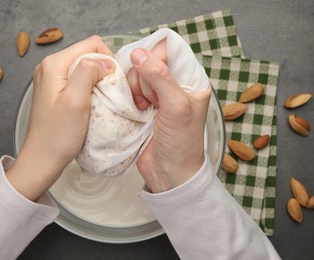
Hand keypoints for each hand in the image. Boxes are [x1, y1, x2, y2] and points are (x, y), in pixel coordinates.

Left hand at [6, 36, 114, 200]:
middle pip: (87, 55)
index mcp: (54, 64)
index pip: (91, 44)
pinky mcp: (55, 91)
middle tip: (108, 94)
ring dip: (97, 81)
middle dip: (102, 70)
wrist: (42, 159)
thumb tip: (105, 61)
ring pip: (84, 68)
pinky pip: (78, 81)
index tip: (111, 83)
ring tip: (101, 100)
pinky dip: (89, 89)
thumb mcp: (76, 101)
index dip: (107, 60)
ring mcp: (51, 79)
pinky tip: (91, 104)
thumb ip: (88, 72)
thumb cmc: (58, 135)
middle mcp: (50, 67)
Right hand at [127, 41, 211, 192]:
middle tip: (153, 102)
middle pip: (147, 61)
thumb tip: (138, 53)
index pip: (168, 50)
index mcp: (190, 79)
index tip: (155, 79)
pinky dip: (128, 97)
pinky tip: (137, 110)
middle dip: (145, 81)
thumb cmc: (181, 142)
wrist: (168, 172)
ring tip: (144, 109)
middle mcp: (173, 83)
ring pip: (134, 74)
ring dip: (136, 91)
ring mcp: (155, 94)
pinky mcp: (141, 105)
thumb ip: (159, 77)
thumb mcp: (176, 106)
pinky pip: (127, 89)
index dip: (155, 60)